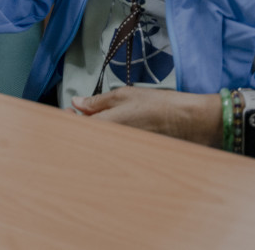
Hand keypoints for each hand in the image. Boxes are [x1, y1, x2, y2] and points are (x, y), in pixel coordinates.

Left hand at [70, 87, 221, 146]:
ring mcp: (121, 154)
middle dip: (79, 129)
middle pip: (84, 140)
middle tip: (84, 117)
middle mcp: (110, 144)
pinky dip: (108, 144)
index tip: (68, 112)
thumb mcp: (124, 95)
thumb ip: (97, 101)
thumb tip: (77, 103)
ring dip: (94, 137)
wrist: (188, 123)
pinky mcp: (131, 159)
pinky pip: (112, 153)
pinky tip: (116, 135)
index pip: (73, 129)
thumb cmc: (158, 106)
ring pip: (98, 147)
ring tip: (102, 125)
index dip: (66, 121)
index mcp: (105, 126)